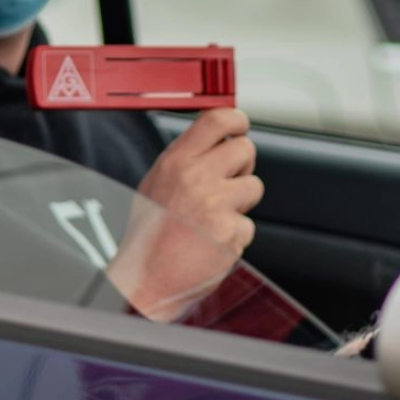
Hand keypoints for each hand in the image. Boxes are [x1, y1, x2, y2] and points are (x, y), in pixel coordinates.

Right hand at [105, 108, 262, 321]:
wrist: (145, 280)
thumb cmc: (149, 235)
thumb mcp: (156, 182)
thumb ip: (186, 159)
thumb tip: (216, 141)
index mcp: (176, 161)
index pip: (217, 119)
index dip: (237, 119)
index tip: (240, 125)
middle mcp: (196, 178)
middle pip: (245, 148)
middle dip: (242, 165)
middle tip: (227, 181)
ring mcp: (216, 205)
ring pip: (254, 186)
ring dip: (241, 202)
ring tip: (215, 216)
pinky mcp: (230, 232)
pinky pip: (248, 225)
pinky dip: (235, 235)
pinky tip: (213, 241)